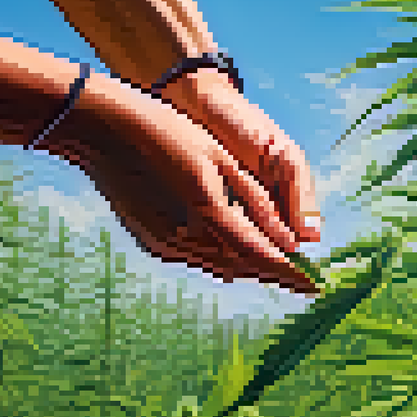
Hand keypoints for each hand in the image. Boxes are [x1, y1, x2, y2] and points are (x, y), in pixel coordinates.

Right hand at [43, 75, 319, 295]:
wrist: (101, 130)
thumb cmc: (166, 132)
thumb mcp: (220, 160)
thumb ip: (256, 204)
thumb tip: (289, 241)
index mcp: (207, 214)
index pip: (260, 255)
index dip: (291, 273)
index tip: (316, 286)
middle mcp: (183, 240)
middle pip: (240, 266)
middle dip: (274, 273)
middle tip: (303, 281)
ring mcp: (163, 244)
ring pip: (218, 265)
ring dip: (249, 267)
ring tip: (279, 271)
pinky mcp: (151, 241)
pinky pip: (197, 257)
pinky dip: (222, 257)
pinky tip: (236, 256)